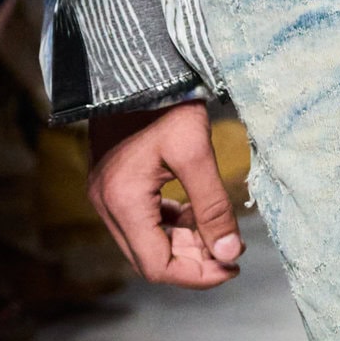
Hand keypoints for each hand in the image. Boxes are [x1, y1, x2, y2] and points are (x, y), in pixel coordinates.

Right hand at [87, 100, 243, 287]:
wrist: (132, 64)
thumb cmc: (163, 101)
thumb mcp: (196, 151)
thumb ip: (214, 206)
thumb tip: (230, 253)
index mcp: (123, 201)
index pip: (158, 267)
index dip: (199, 276)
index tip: (233, 266)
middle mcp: (106, 205)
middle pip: (152, 261)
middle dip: (195, 261)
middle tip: (232, 248)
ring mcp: (106, 196)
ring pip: (148, 244)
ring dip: (185, 244)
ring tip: (220, 230)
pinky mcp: (113, 186)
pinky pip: (144, 222)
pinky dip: (172, 226)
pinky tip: (196, 213)